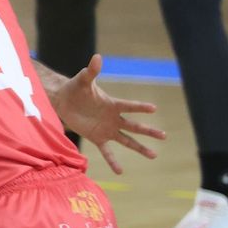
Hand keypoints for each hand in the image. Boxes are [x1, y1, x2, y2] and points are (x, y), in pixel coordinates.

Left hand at [51, 54, 165, 173]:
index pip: (129, 106)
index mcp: (112, 104)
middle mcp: (113, 118)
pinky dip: (113, 161)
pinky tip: (120, 171)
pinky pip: (107, 152)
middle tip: (164, 136)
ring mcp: (107, 129)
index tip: (154, 108)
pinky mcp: (98, 138)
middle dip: (148, 131)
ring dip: (140, 147)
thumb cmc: (75, 88)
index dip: (139, 107)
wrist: (63, 101)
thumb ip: (91, 71)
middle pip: (134, 126)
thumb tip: (97, 57)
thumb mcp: (82, 80)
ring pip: (127, 140)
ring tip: (154, 155)